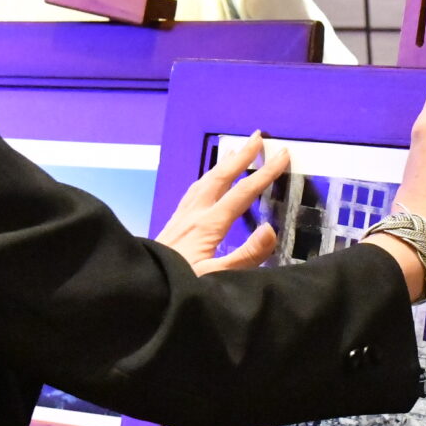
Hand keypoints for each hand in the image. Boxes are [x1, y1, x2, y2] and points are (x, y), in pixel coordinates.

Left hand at [156, 134, 290, 274]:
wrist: (142, 289)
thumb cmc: (180, 286)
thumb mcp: (217, 277)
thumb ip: (246, 256)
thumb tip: (270, 229)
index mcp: (208, 225)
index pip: (242, 193)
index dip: (265, 174)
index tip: (282, 156)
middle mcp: (194, 214)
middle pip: (220, 177)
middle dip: (241, 156)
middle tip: (258, 137)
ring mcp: (181, 218)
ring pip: (204, 181)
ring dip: (223, 164)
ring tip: (235, 151)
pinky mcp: (173, 225)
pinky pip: (193, 192)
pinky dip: (206, 179)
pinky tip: (207, 182)